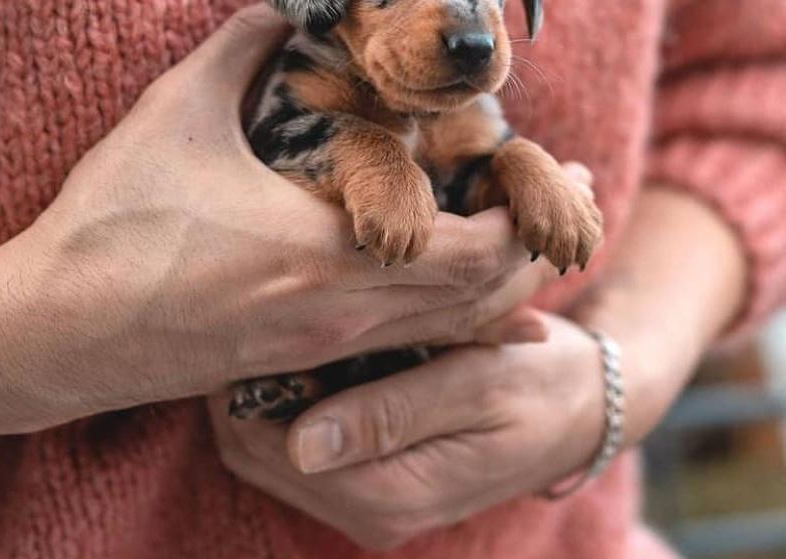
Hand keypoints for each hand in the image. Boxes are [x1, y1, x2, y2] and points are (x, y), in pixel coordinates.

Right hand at [0, 5, 553, 434]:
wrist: (54, 332)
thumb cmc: (112, 222)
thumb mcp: (176, 112)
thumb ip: (238, 48)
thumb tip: (279, 4)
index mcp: (323, 252)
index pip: (470, 254)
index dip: (529, 217)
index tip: (564, 174)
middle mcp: (337, 313)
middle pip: (477, 303)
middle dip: (535, 254)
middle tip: (569, 206)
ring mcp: (316, 348)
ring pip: (441, 334)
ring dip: (495, 290)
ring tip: (524, 244)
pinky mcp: (289, 364)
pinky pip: (397, 347)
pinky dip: (445, 320)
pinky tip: (448, 299)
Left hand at [209, 314, 608, 550]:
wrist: (582, 401)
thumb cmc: (535, 378)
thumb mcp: (473, 386)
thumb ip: (390, 414)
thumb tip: (299, 447)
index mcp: (394, 495)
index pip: (276, 452)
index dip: (246, 388)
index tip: (243, 317)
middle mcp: (372, 513)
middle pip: (258, 457)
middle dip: (243, 390)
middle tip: (246, 311)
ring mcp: (368, 500)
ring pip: (267, 453)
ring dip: (260, 392)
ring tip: (267, 323)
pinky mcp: (371, 479)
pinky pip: (298, 445)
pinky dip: (285, 400)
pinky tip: (297, 348)